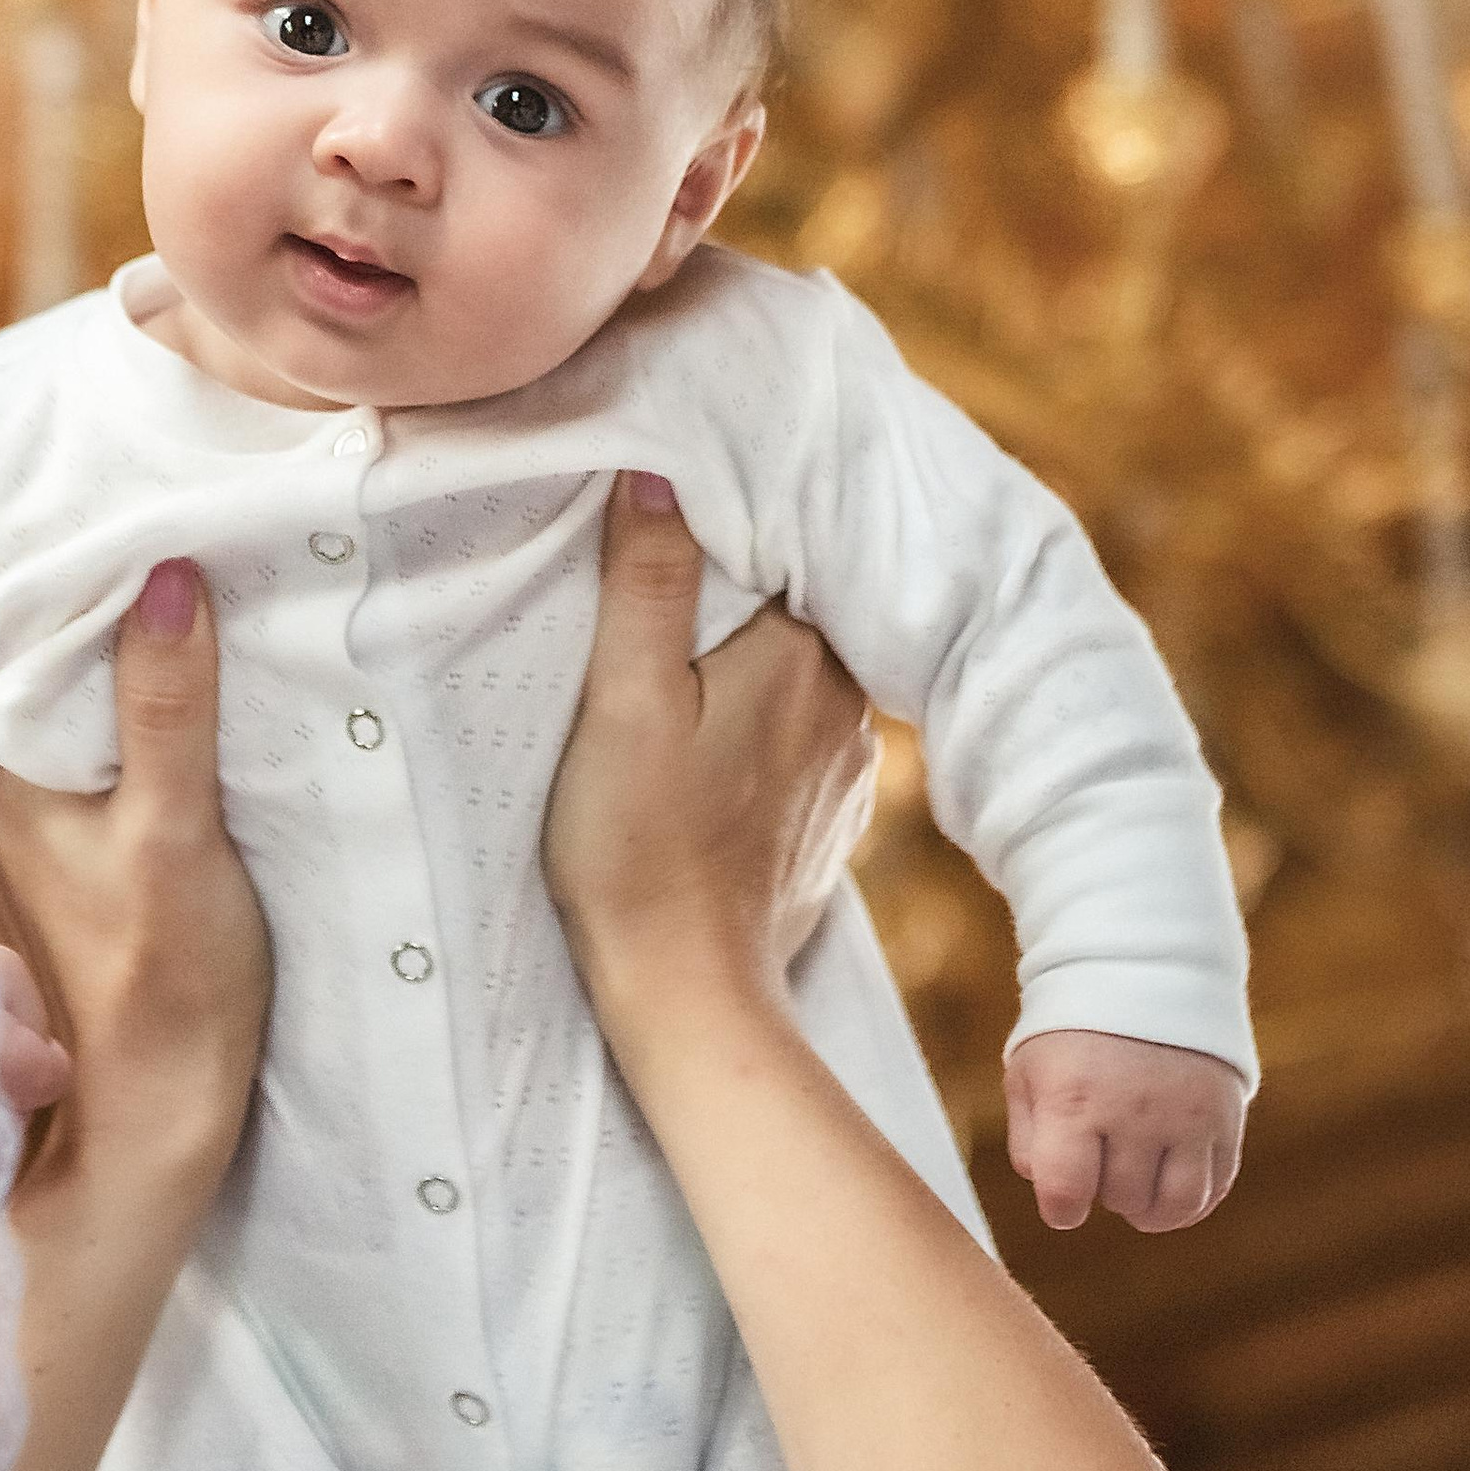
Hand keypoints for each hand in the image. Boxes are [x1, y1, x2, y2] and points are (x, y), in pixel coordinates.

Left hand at [0, 558, 269, 1192]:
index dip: (72, 568)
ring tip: (174, 585)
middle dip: (86, 607)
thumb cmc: (163, 992)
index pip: (20, 634)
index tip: (131, 501)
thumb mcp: (177, 838)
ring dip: (97, 664)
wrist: (137, 1140)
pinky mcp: (50, 873)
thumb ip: (166, 710)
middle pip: (31, 668)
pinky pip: (66, 763)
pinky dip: (104, 723)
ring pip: (49, 714)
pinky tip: (155, 697)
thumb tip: (165, 573)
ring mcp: (9, 838)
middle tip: (164, 524)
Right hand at [544, 471, 873, 1010]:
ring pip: (796, 675)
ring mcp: (846, 766)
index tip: (675, 526)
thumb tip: (659, 476)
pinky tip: (714, 742)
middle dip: (738, 597)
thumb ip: (646, 584)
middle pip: (790, 610)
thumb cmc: (637, 847)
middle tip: (669, 584)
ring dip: (749, 664)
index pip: (777, 551)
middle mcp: (848, 703)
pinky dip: (759, 726)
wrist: (685, 994)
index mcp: (803, 657)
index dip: (724, 533)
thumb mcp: (621, 701)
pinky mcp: (828, 818)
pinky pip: (797, 737)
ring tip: (687, 665)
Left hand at [1005, 1028, 1245, 1233]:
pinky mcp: (1224, 1117)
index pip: (1066, 1193)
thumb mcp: (1028, 1070)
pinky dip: (1191, 1202)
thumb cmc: (1074, 1028)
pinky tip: (1170, 1182)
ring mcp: (1185, 1116)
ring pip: (1174, 1207)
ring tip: (1136, 1181)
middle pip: (1121, 1199)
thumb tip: (1051, 1192)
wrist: (1144, 968)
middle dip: (1105, 1189)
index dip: (1061, 1209)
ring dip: (1149, 1207)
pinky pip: (1214, 1189)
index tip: (1064, 1197)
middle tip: (1101, 1155)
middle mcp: (1134, 1111)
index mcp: (1074, 1098)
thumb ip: (1027, 1138)